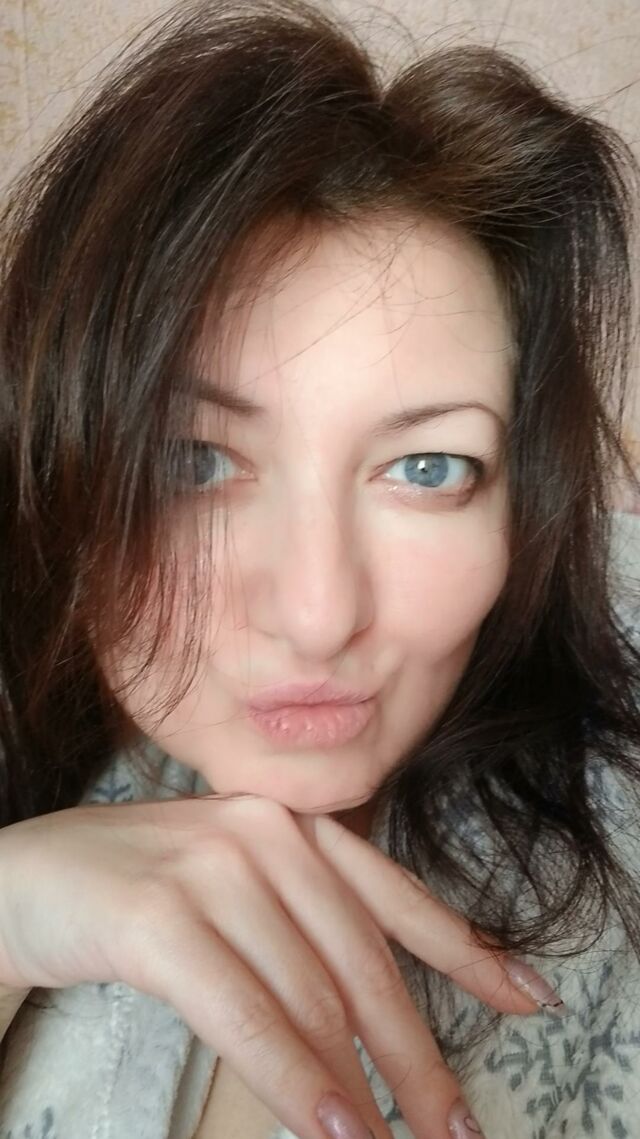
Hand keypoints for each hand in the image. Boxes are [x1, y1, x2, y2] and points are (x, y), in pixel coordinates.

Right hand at [0, 794, 540, 1138]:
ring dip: (362, 1085)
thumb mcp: (236, 893)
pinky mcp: (159, 916)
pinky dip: (293, 1078)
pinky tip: (329, 1127)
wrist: (25, 878)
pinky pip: (245, 1013)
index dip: (466, 951)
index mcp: (292, 825)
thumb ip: (303, 931)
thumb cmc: (140, 893)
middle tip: (459, 1129)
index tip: (526, 998)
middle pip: (363, 961)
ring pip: (310, 996)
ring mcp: (211, 868)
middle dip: (419, 1053)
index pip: (394, 896)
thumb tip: (375, 1020)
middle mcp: (265, 834)